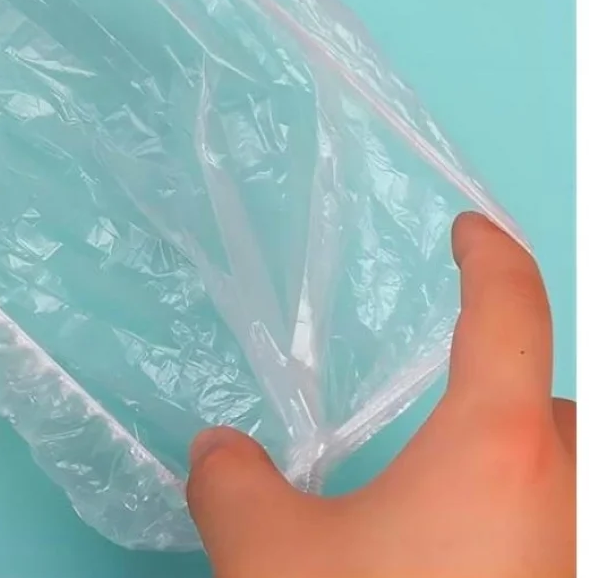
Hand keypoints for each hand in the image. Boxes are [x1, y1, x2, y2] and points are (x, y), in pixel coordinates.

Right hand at [187, 213, 574, 577]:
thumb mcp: (269, 556)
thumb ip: (232, 483)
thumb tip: (219, 452)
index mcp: (496, 449)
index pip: (511, 314)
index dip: (491, 256)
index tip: (467, 229)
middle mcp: (565, 499)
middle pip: (556, 408)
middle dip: (511, 393)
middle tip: (454, 408)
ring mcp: (576, 558)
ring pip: (569, 479)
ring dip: (525, 464)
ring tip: (454, 494)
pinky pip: (560, 540)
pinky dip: (526, 529)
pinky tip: (460, 562)